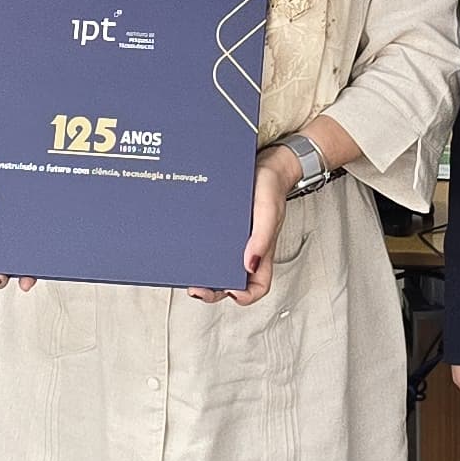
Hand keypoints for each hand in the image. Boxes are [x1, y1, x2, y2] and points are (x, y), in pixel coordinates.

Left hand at [187, 149, 294, 308]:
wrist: (264, 164)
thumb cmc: (271, 188)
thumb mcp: (268, 212)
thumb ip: (261, 239)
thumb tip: (249, 265)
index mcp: (262, 254)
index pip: (257, 287)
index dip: (245, 296)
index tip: (231, 292)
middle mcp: (246, 251)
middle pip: (231, 282)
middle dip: (213, 291)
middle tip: (196, 289)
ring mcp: (233, 241)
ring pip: (217, 267)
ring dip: (203, 274)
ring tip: (187, 273)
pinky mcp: (221, 229)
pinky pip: (209, 245)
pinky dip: (199, 251)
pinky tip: (188, 249)